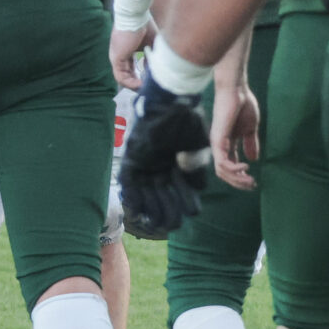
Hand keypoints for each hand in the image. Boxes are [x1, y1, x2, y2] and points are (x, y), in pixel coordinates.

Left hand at [108, 21, 148, 89]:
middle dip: (138, 85)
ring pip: (122, 79)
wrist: (135, 15)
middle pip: (127, 76)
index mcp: (127, 51)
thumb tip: (155, 70)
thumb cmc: (143, 24)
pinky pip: (120, 76)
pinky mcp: (116, 58)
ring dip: (135, 86)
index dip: (141, 77)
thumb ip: (152, 57)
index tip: (151, 81)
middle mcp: (120, 56)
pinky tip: (140, 85)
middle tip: (148, 90)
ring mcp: (116, 57)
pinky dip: (130, 83)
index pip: (132, 69)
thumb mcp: (151, 44)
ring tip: (146, 90)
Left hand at [117, 69, 212, 239]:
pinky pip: (129, 186)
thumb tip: (199, 188)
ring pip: (148, 198)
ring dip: (152, 212)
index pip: (183, 193)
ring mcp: (145, 168)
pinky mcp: (131, 164)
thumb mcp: (198, 147)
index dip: (187, 204)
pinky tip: (138, 210)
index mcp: (178, 168)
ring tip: (157, 224)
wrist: (168, 103)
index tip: (192, 212)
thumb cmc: (185, 122)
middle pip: (164, 200)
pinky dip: (132, 199)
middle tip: (174, 223)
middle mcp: (161, 171)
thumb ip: (197, 168)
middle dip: (170, 213)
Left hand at [209, 81, 259, 190]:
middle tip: (252, 185)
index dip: (240, 177)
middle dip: (238, 182)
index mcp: (228, 143)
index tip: (253, 182)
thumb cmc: (243, 104)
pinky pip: (222, 161)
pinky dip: (233, 169)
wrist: (237, 89)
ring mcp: (217, 143)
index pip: (230, 166)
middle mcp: (220, 145)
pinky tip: (245, 168)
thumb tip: (253, 159)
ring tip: (250, 180)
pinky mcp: (218, 139)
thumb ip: (250, 143)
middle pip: (224, 173)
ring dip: (237, 179)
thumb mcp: (250, 128)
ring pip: (222, 171)